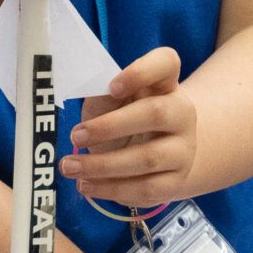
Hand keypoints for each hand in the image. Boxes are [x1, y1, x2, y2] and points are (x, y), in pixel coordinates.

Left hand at [62, 47, 196, 205]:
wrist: (154, 157)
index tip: (113, 85)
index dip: (141, 72)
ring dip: (103, 165)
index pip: (166, 63)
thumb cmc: (122, 121)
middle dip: (111, 126)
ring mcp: (182, 150)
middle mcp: (181, 114)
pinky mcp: (175, 182)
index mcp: (165, 85)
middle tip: (76, 135)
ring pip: (148, 158)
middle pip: (156, 113)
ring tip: (69, 166)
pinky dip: (111, 189)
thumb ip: (102, 95)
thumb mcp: (109, 103)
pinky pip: (145, 189)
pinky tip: (86, 185)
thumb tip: (90, 87)